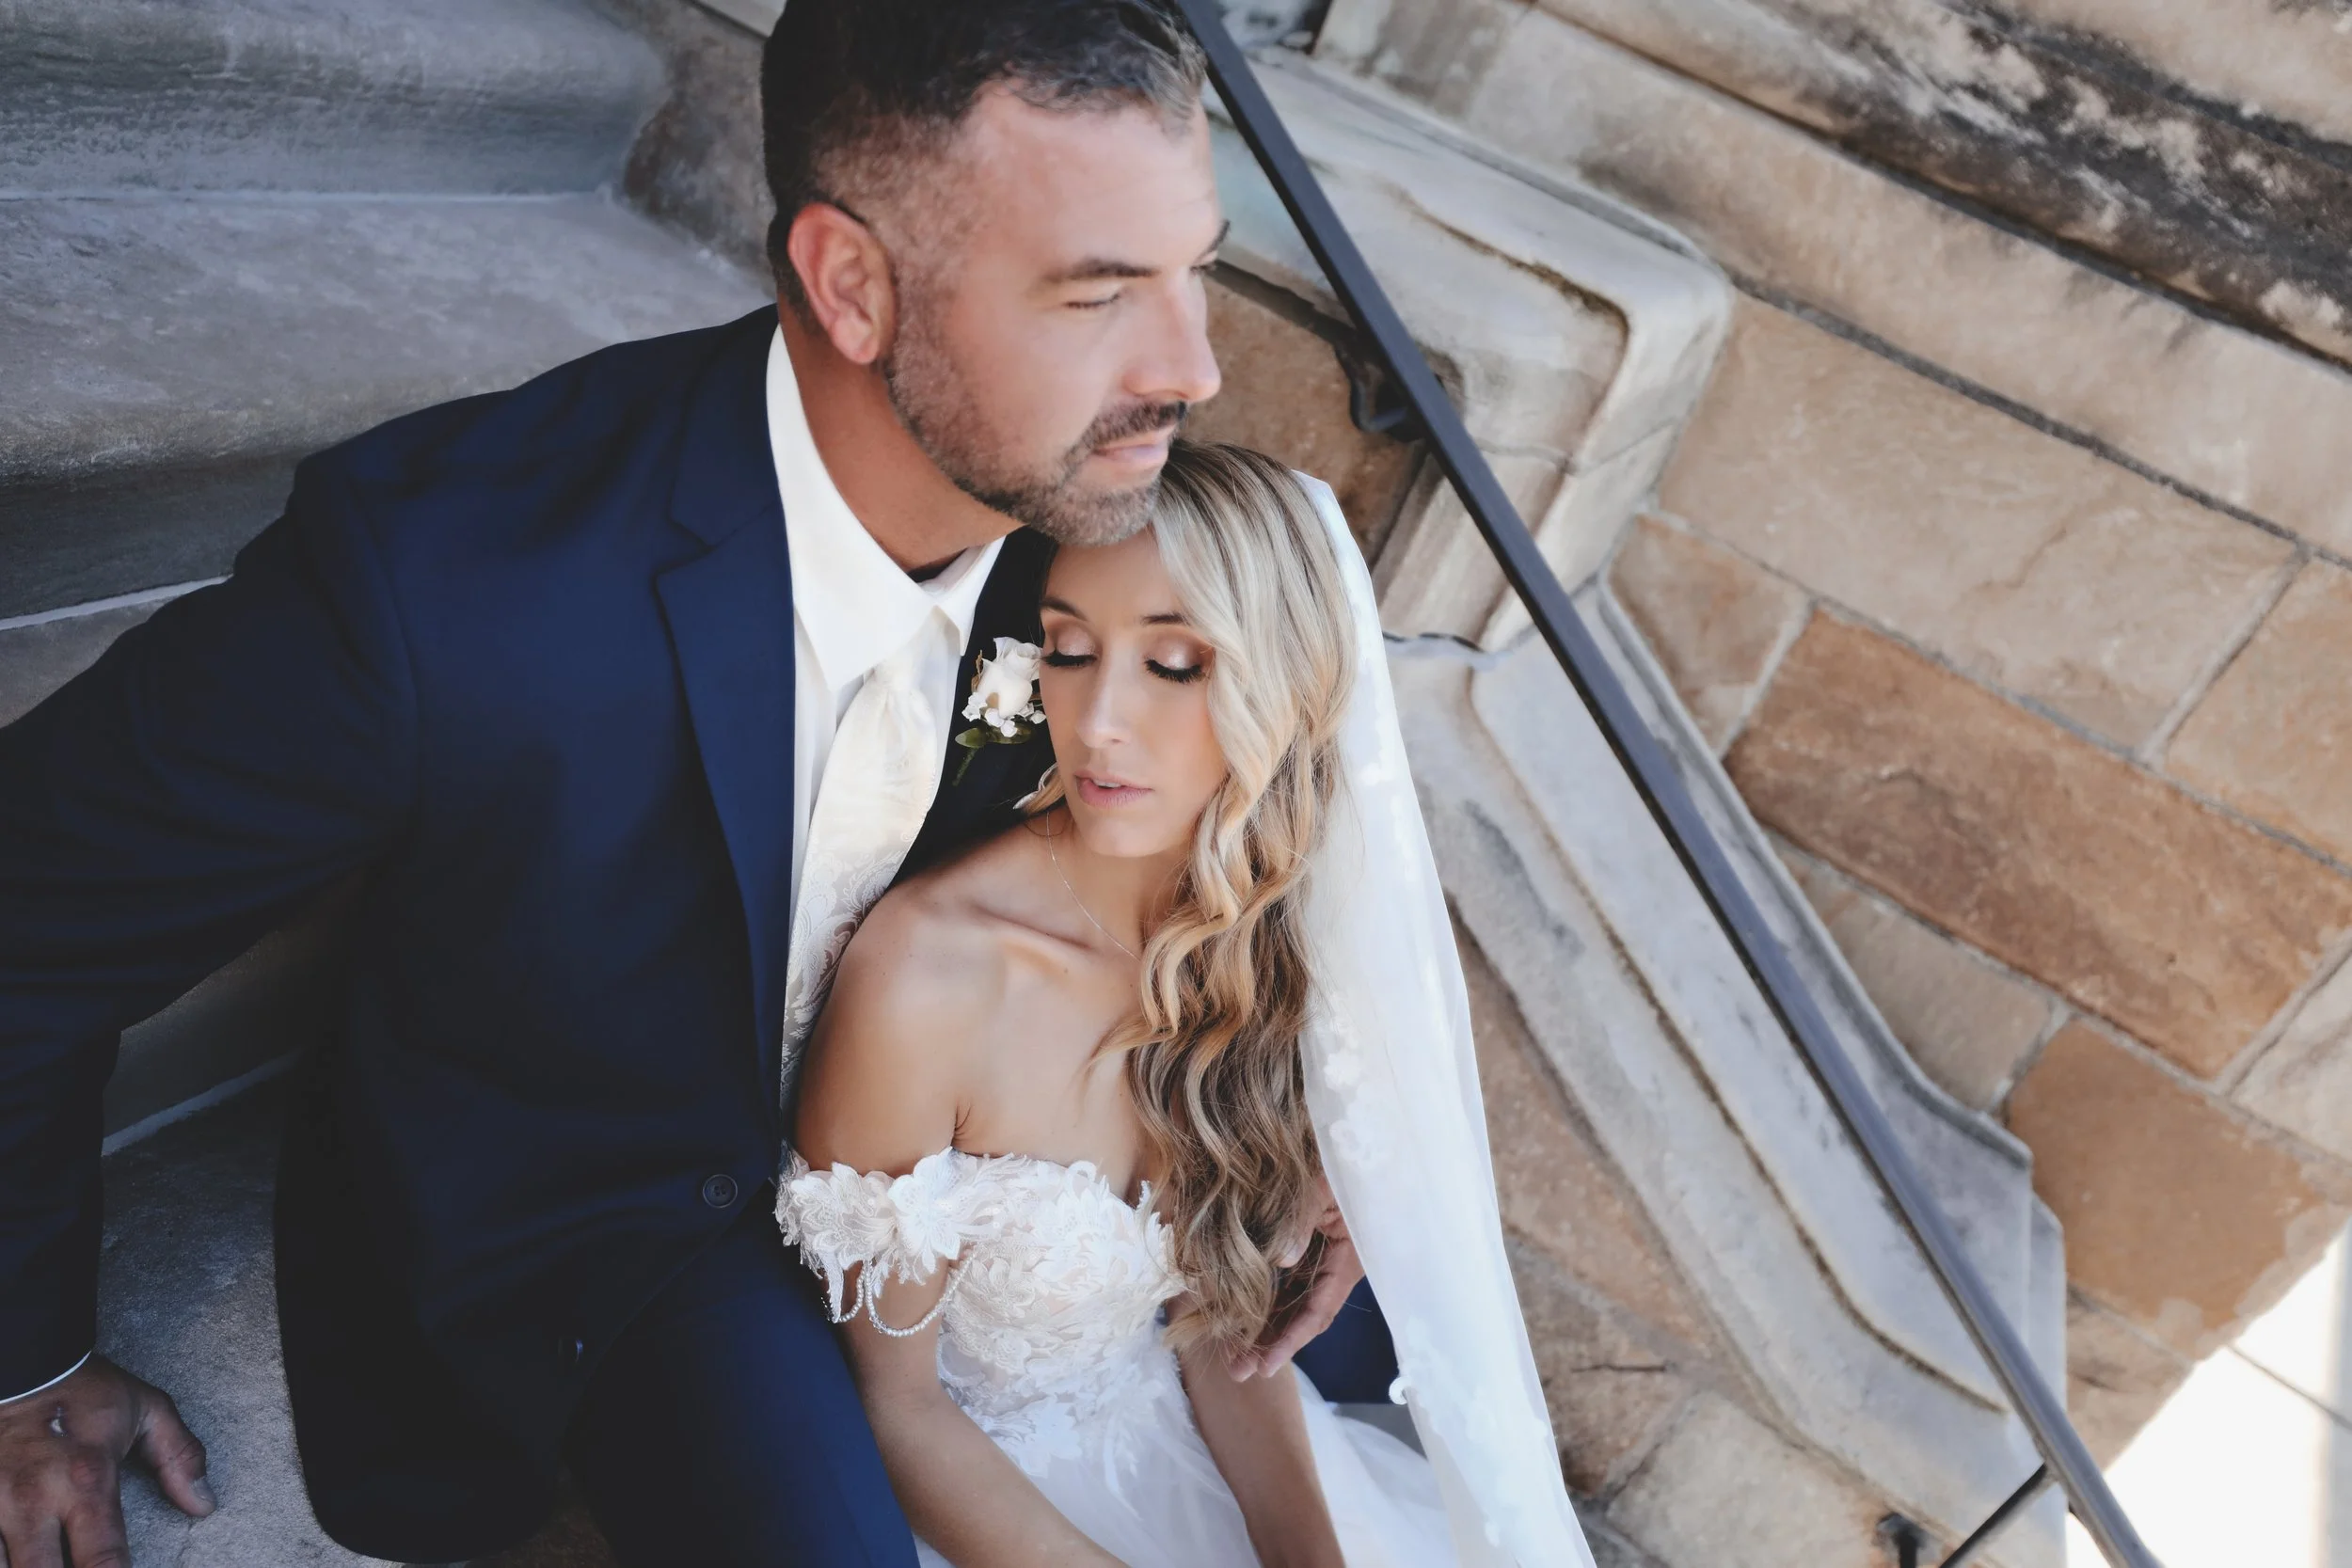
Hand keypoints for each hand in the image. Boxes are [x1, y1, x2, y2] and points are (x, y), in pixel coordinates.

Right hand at [0, 1356, 213, 1566]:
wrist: (19, 1360)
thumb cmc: (83, 1388)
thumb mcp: (145, 1410)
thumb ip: (179, 1458)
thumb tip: (204, 1506)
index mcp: (86, 1481)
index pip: (102, 1561)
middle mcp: (33, 1500)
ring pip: (1, 1566)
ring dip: (24, 1567)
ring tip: (48, 1560)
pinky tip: (16, 1553)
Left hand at [1229, 1177, 1364, 1381]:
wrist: (1357, 1140)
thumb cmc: (1345, 1161)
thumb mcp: (1322, 1185)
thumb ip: (1301, 1219)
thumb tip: (1279, 1259)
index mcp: (1349, 1258)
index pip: (1318, 1310)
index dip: (1292, 1341)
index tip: (1266, 1366)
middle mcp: (1336, 1266)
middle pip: (1302, 1315)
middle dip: (1271, 1345)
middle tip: (1238, 1371)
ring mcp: (1322, 1258)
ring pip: (1291, 1302)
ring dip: (1264, 1328)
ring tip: (1234, 1354)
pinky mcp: (1309, 1248)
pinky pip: (1287, 1282)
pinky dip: (1265, 1301)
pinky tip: (1241, 1318)